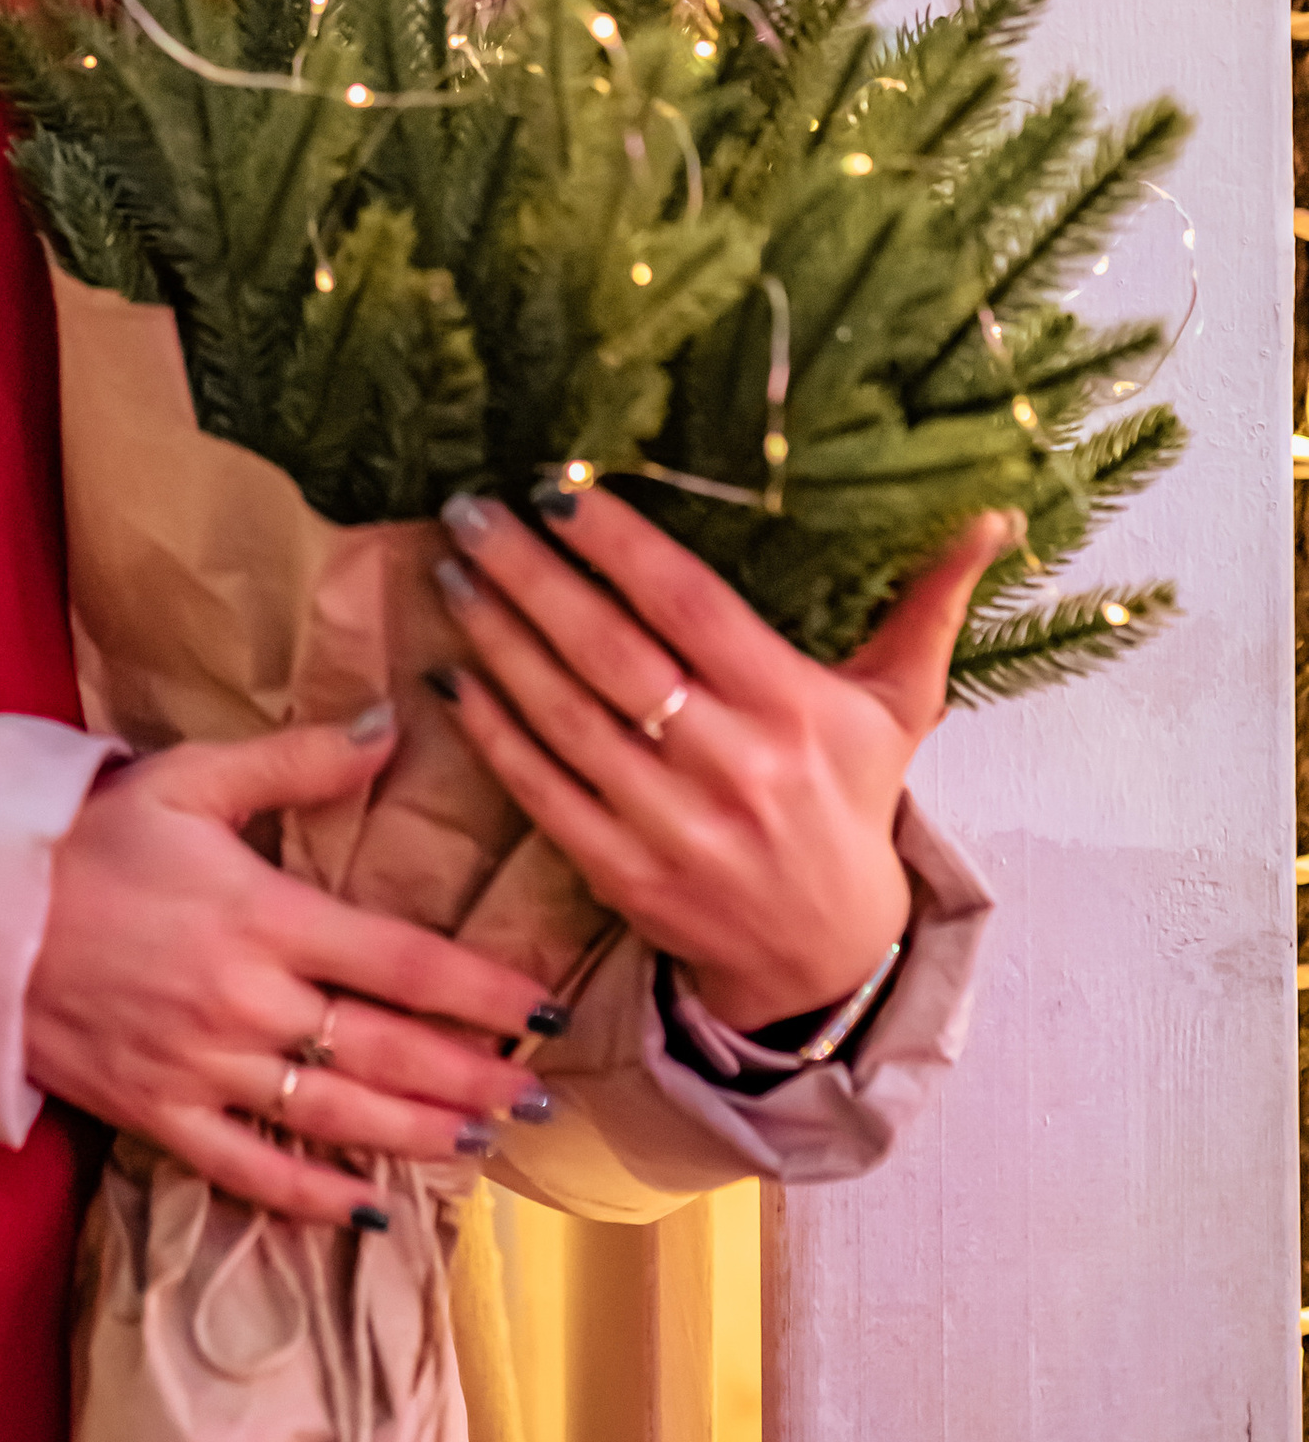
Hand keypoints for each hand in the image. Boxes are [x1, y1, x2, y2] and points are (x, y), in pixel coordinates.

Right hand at [24, 717, 569, 1226]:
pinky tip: (367, 1210)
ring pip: (332, 1119)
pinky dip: (311, 1199)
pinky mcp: (158, 1115)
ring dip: (417, 1136)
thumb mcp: (189, 778)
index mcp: (261, 914)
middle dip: (472, 1077)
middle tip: (543, 1099)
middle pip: (383, 1051)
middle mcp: (244, 1002)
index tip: (545, 1007)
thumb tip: (392, 729)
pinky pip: (247, 1171)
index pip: (400, 960)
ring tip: (485, 1147)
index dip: (480, 989)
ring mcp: (201, 1069)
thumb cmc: (89, 838)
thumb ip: (296, 761)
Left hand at [435, 488, 1017, 1036]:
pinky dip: (491, 732)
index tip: (556, 483)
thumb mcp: (897, 706)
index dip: (619, 543)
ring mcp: (674, 827)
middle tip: (470, 510)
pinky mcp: (625, 875)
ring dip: (499, 640)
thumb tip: (990, 515)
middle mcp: (733, 766)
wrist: (829, 958)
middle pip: (613, 654)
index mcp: (794, 709)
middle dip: (532, 575)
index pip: (691, 607)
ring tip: (453, 572)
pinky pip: (544, 791)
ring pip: (567, 718)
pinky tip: (451, 676)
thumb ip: (929, 605)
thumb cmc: (851, 802)